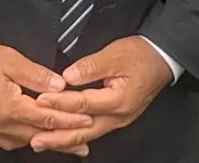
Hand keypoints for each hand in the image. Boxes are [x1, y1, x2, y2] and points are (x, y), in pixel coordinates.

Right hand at [0, 42, 88, 150]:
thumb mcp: (10, 60)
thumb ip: (36, 75)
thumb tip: (60, 84)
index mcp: (11, 108)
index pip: (47, 117)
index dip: (69, 119)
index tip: (88, 120)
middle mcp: (2, 125)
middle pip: (39, 135)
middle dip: (63, 139)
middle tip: (84, 144)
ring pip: (25, 141)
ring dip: (46, 143)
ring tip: (64, 145)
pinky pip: (10, 141)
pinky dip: (26, 140)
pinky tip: (34, 139)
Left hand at [31, 37, 172, 156]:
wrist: (162, 58)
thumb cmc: (141, 55)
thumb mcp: (116, 54)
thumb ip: (91, 66)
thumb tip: (68, 76)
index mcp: (119, 100)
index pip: (83, 104)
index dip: (60, 103)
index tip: (41, 100)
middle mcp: (119, 116)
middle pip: (84, 131)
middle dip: (58, 137)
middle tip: (36, 140)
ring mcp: (118, 120)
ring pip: (88, 135)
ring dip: (65, 140)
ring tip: (44, 142)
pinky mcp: (116, 118)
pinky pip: (93, 131)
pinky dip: (77, 136)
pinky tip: (64, 138)